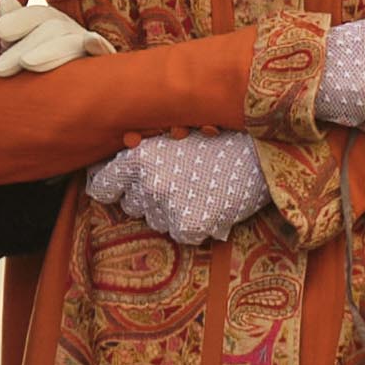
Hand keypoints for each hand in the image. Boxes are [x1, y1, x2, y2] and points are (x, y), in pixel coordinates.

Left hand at [0, 0, 107, 76]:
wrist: (75, 101)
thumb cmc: (38, 70)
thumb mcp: (21, 49)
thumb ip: (13, 27)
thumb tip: (4, 0)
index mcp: (51, 23)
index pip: (35, 16)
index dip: (17, 20)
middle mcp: (71, 30)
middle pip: (50, 29)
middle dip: (22, 47)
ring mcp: (88, 46)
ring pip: (70, 42)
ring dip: (49, 51)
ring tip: (27, 63)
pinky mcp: (103, 63)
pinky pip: (104, 51)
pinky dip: (99, 45)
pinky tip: (91, 41)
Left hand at [84, 129, 270, 241]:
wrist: (262, 148)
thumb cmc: (220, 134)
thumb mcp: (176, 131)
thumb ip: (146, 148)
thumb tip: (117, 169)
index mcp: (139, 156)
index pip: (103, 185)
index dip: (112, 185)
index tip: (119, 186)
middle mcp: (148, 182)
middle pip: (131, 204)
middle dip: (148, 195)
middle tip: (178, 178)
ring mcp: (167, 206)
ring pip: (156, 220)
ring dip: (171, 209)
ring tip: (198, 187)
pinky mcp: (189, 225)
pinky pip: (181, 233)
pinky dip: (194, 224)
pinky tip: (210, 203)